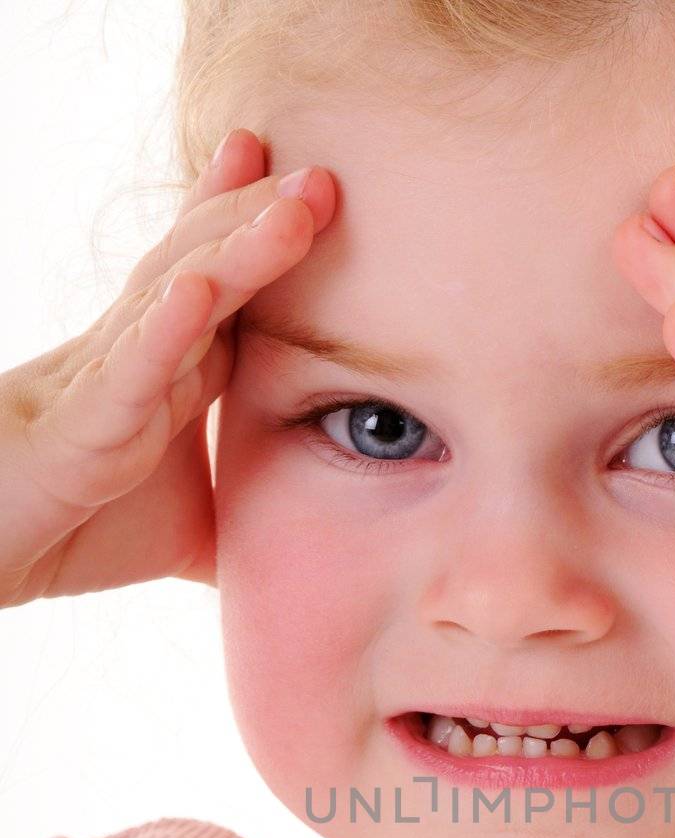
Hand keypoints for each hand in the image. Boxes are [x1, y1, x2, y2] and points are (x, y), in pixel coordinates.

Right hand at [0, 129, 335, 606]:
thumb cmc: (73, 530)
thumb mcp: (193, 535)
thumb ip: (256, 529)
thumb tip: (325, 546)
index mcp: (163, 371)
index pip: (218, 288)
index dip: (253, 228)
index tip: (308, 183)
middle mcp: (132, 359)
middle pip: (202, 269)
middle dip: (259, 218)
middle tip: (323, 178)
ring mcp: (102, 387)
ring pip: (170, 300)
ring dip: (232, 251)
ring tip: (290, 209)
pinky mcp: (76, 437)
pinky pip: (124, 376)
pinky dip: (163, 332)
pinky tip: (197, 293)